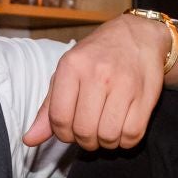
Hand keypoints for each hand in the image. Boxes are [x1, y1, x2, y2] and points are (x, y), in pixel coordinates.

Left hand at [22, 13, 170, 148]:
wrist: (138, 35)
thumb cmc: (98, 56)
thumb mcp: (68, 72)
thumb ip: (49, 107)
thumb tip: (30, 139)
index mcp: (72, 66)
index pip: (59, 118)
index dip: (62, 134)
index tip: (70, 131)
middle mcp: (97, 74)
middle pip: (83, 131)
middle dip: (84, 141)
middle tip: (89, 132)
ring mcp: (124, 85)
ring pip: (108, 136)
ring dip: (105, 143)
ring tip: (106, 130)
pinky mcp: (146, 96)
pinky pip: (132, 135)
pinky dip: (125, 141)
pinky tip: (122, 129)